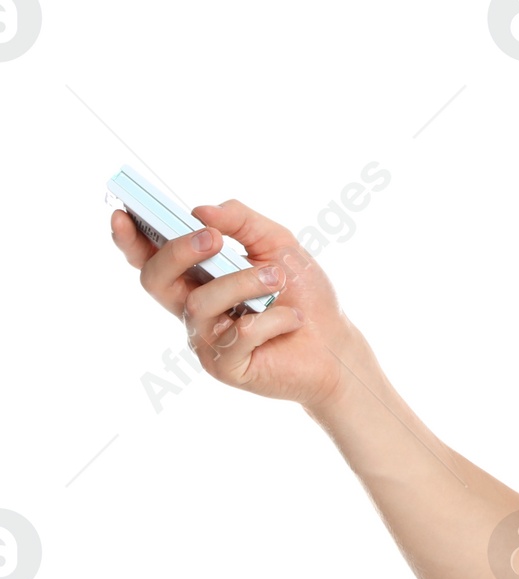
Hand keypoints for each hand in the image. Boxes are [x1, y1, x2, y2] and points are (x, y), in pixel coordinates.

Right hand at [110, 198, 357, 409]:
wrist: (336, 344)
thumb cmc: (303, 294)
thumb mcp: (278, 244)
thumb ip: (241, 222)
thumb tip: (199, 210)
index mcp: (198, 279)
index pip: (151, 259)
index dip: (130, 240)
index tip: (122, 214)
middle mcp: (194, 310)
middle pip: (155, 280)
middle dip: (177, 253)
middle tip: (211, 238)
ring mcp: (206, 341)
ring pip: (200, 304)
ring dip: (243, 283)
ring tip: (278, 280)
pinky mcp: (226, 367)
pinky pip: (237, 336)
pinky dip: (271, 320)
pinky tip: (292, 320)